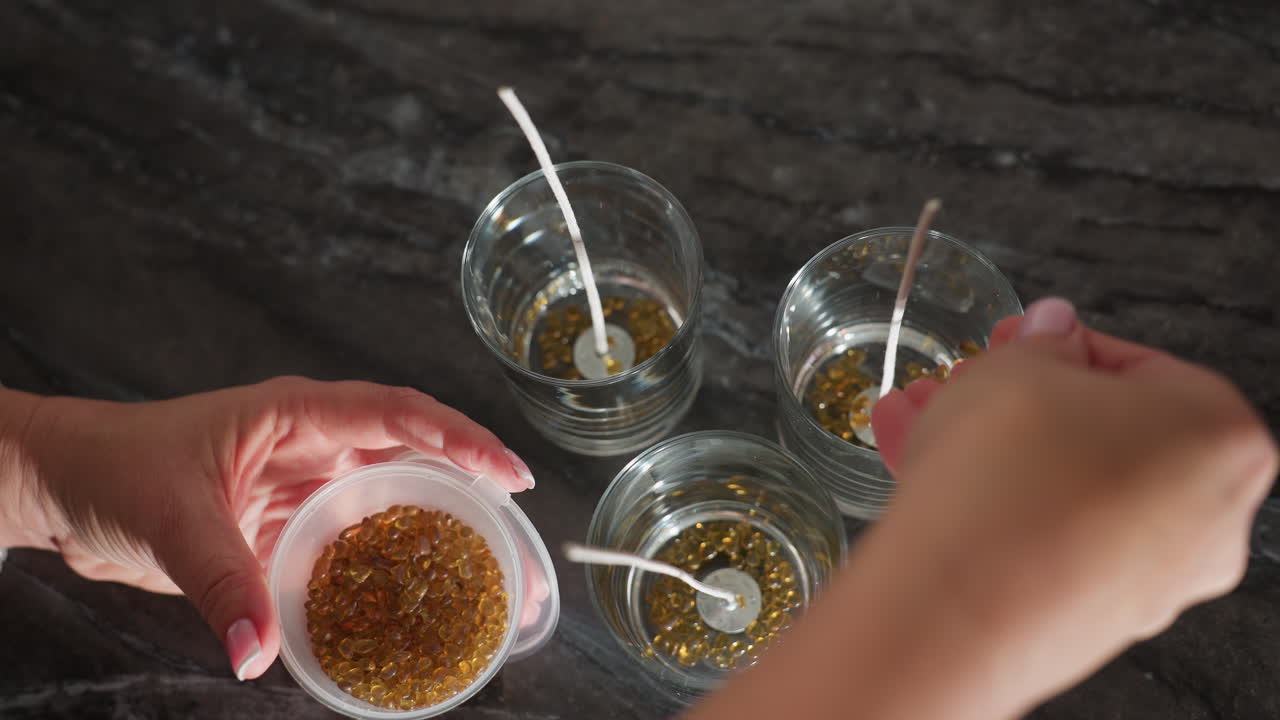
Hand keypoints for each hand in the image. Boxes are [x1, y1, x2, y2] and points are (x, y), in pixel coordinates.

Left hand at [7, 377, 537, 681]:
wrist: (68, 488)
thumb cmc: (115, 468)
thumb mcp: (169, 516)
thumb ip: (219, 579)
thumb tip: (257, 652)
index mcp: (300, 414)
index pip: (398, 414)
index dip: (461, 440)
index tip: (510, 476)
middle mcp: (320, 444)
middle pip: (422, 460)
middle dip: (480, 499)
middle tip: (524, 553)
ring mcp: (315, 485)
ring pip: (403, 502)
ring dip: (451, 538)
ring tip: (498, 587)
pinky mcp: (302, 527)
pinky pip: (366, 544)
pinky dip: (401, 570)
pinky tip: (426, 606)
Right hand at [869, 297, 1277, 713]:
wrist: (956, 607)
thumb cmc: (1007, 481)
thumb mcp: (1017, 365)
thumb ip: (1041, 339)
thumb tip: (1051, 332)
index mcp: (1221, 437)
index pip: (1137, 365)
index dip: (1056, 345)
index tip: (1011, 343)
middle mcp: (1207, 518)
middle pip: (1096, 433)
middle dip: (1012, 402)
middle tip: (963, 383)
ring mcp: (1151, 579)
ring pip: (1060, 488)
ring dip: (987, 450)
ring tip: (917, 422)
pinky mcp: (1091, 618)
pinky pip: (1043, 540)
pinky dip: (992, 505)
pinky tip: (922, 473)